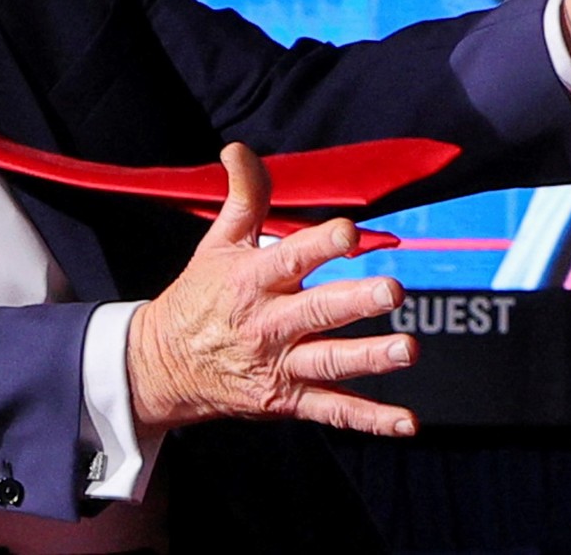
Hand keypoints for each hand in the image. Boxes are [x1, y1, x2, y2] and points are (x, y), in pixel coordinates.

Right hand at [127, 144, 420, 437]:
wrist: (162, 368)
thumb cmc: (199, 297)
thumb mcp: (217, 243)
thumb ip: (243, 196)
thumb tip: (239, 148)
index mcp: (252, 281)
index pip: (289, 258)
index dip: (320, 244)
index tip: (350, 231)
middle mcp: (268, 324)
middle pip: (317, 312)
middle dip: (356, 302)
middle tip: (393, 291)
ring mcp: (280, 366)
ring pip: (330, 362)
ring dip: (371, 358)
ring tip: (408, 349)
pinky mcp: (288, 400)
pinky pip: (333, 411)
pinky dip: (370, 419)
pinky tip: (406, 421)